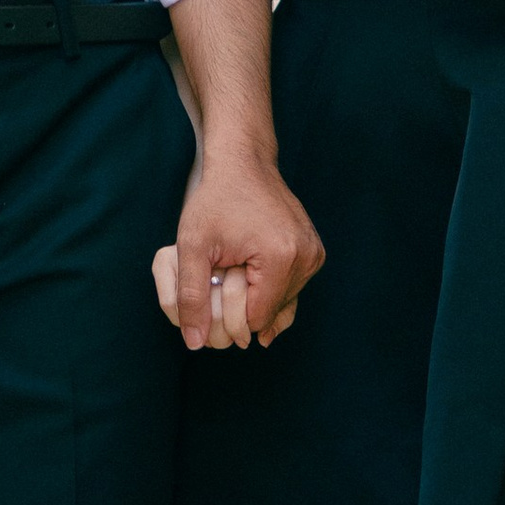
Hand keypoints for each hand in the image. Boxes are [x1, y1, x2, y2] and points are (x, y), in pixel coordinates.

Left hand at [152, 142, 322, 351]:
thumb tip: (195, 344)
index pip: (256, 320)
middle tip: (226, 269)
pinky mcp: (314, 251)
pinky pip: (292, 287)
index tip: (216, 283)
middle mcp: (306, 258)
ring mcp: (314, 254)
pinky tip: (253, 265)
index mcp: (281, 259)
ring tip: (239, 262)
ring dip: (258, 293)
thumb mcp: (192, 245)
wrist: (243, 161)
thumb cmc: (215, 199)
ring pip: (282, 303)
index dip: (230, 312)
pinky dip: (271, 284)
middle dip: (244, 303)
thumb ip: (191, 297)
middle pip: (271, 314)